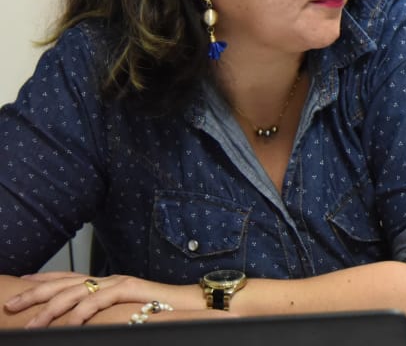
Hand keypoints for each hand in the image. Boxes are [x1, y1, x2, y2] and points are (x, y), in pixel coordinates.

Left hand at [5, 271, 199, 326]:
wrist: (192, 302)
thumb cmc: (161, 309)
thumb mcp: (126, 310)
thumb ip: (105, 311)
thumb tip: (82, 322)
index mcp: (106, 282)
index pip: (68, 278)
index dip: (42, 281)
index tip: (20, 286)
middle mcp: (109, 279)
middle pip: (65, 283)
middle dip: (35, 294)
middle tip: (11, 305)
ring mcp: (119, 282)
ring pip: (76, 292)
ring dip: (50, 309)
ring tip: (32, 324)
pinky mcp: (131, 289)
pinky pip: (99, 300)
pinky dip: (81, 311)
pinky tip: (69, 323)